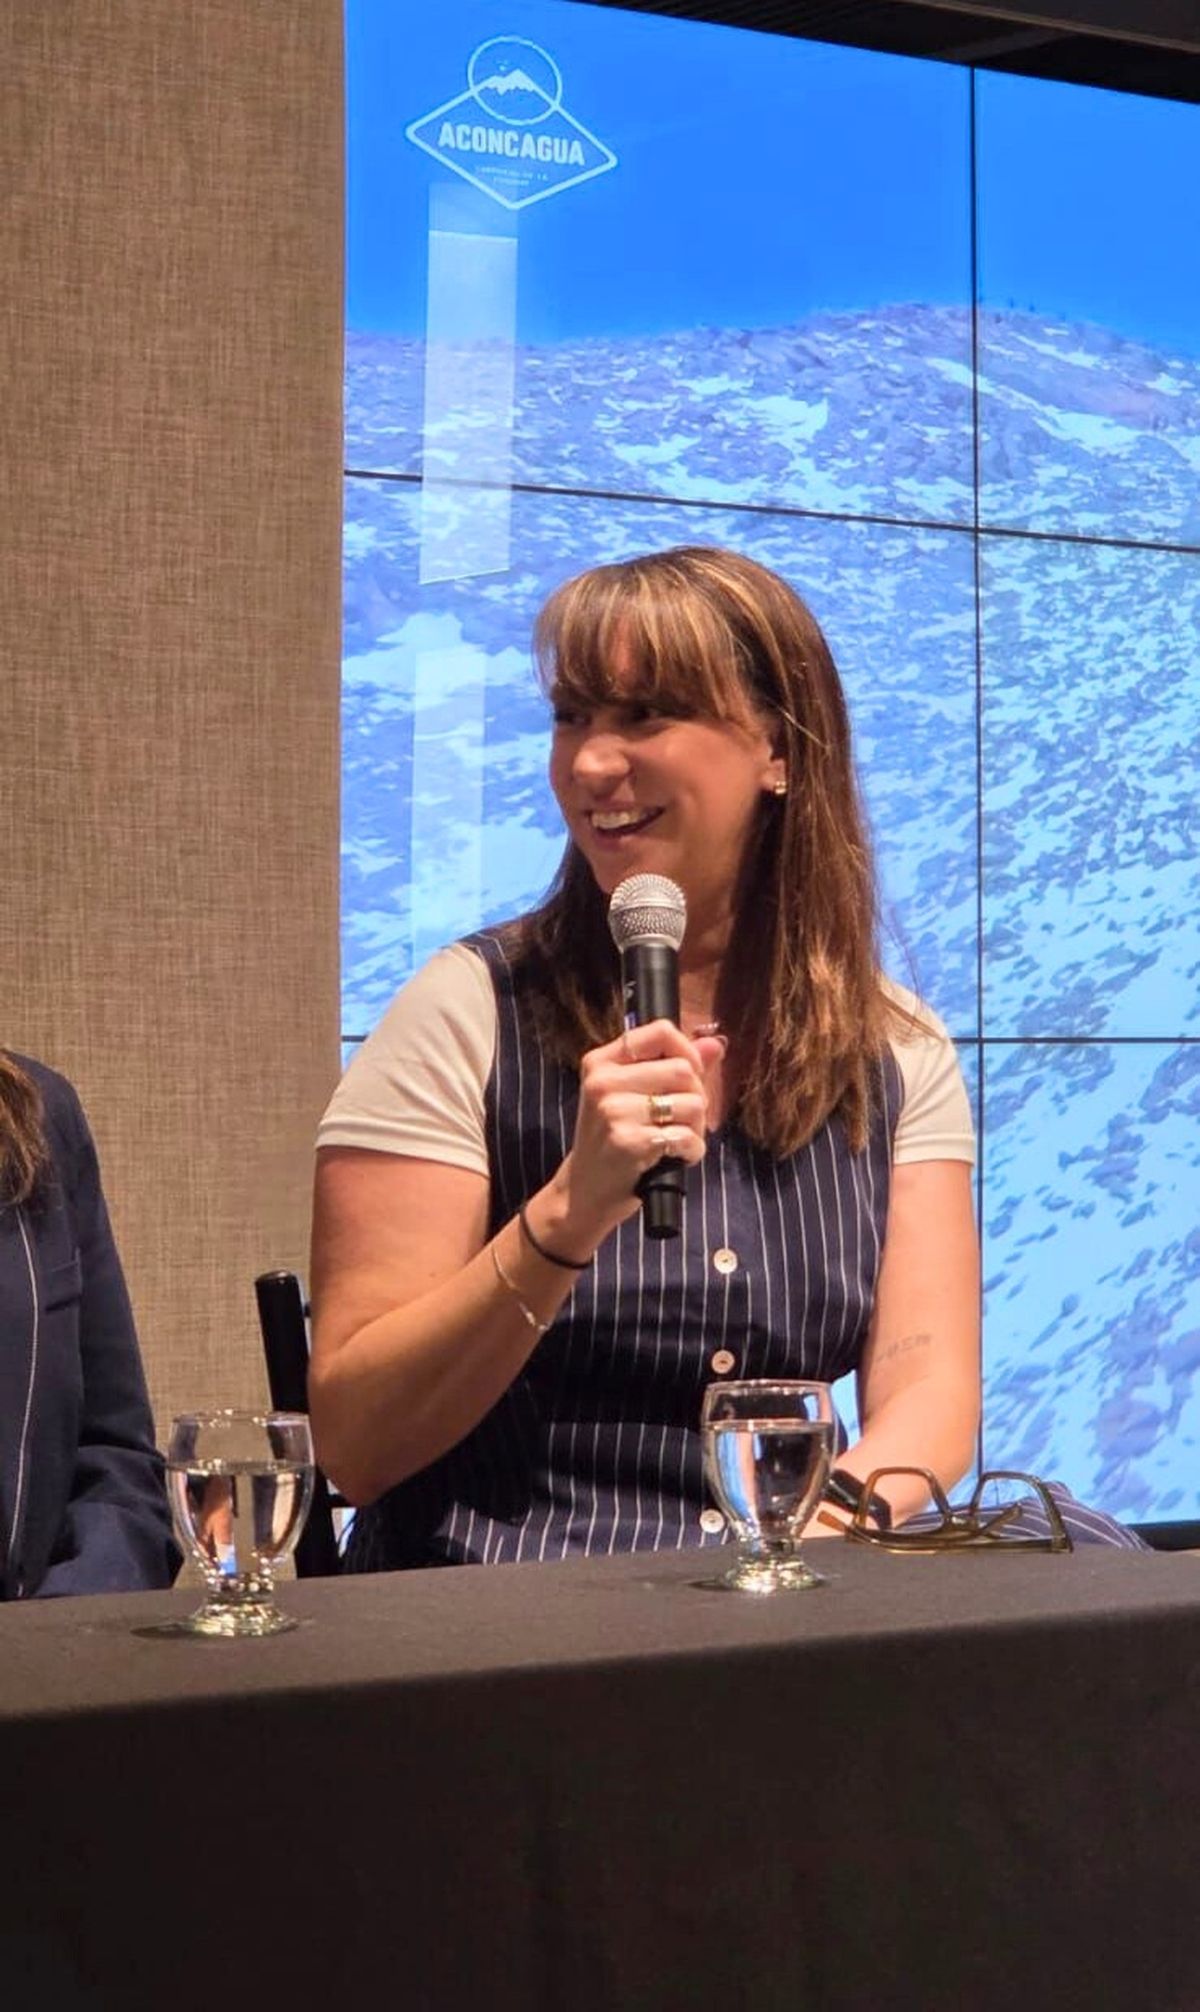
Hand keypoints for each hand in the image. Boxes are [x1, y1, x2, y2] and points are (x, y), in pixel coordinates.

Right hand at [540, 1019, 724, 1248]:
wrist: (583, 1192)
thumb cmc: (610, 1141)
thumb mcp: (629, 1096)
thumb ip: (672, 1065)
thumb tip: (716, 1043)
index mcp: (601, 1062)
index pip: (660, 1032)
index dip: (688, 1051)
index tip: (690, 1075)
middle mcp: (603, 1082)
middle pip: (684, 1070)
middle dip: (697, 1097)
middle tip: (683, 1120)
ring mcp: (615, 1112)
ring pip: (693, 1103)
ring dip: (697, 1127)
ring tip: (677, 1141)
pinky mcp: (630, 1142)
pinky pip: (687, 1136)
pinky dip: (692, 1151)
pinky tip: (676, 1158)